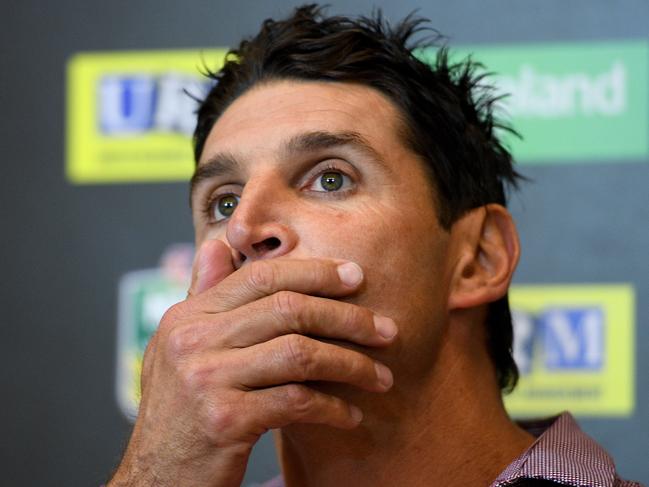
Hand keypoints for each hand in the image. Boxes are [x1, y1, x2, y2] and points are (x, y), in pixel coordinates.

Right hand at [109, 239, 396, 486]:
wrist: (155, 476)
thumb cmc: (180, 411)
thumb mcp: (180, 346)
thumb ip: (203, 295)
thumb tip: (220, 245)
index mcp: (187, 316)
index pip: (261, 276)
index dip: (314, 272)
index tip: (356, 277)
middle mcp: (192, 341)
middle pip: (288, 309)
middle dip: (347, 318)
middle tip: (386, 330)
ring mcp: (206, 379)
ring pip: (300, 354)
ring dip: (351, 365)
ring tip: (381, 377)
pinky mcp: (224, 420)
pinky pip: (296, 402)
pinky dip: (332, 408)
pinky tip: (351, 416)